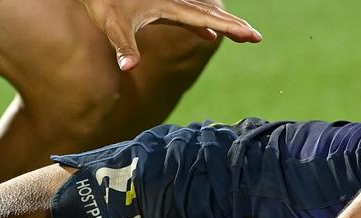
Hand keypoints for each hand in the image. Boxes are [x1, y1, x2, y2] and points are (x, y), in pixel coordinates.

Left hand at [78, 0, 261, 70]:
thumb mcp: (112, 26)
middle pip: (213, 14)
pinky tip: (210, 34)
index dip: (231, 28)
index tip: (252, 35)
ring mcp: (170, 4)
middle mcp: (175, 3)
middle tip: (257, 38)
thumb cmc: (103, 3)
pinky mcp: (162, 7)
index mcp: (170, 8)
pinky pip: (191, 15)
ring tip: (242, 34)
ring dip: (224, 23)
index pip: (208, 19)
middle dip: (236, 25)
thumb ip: (124, 47)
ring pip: (205, 13)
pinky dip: (205, 24)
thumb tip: (129, 68)